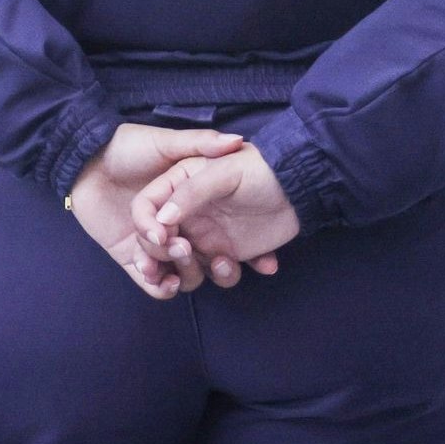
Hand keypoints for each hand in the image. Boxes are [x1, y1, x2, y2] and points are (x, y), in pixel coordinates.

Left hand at [61, 124, 244, 298]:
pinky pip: (151, 284)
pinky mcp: (130, 258)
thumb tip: (237, 141)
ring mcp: (153, 246)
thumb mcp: (166, 143)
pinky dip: (160, 287)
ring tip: (180, 260)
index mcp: (189, 207)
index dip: (245, 248)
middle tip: (203, 252)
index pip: (224, 233)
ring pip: (180, 274)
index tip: (263, 261)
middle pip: (204, 259)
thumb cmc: (126, 147)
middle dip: (209, 263)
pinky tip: (165, 279)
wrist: (84, 160)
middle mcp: (176, 229)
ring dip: (185, 275)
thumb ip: (200, 143)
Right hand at [131, 147, 300, 292]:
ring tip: (227, 262)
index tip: (162, 238)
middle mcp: (186, 214)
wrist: (298, 183)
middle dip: (169, 254)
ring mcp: (205, 236)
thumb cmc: (258, 169)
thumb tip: (163, 218)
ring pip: (185, 265)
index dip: (147, 226)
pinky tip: (262, 264)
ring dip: (197, 271)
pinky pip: (219, 273)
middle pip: (158, 243)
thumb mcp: (223, 171)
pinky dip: (232, 274)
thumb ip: (191, 192)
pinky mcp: (227, 252)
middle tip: (189, 251)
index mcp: (177, 186)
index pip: (146, 208)